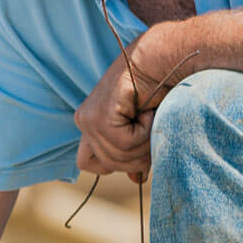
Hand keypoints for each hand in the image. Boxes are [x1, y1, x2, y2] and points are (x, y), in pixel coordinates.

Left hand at [73, 52, 154, 180]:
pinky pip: (125, 143)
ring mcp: (88, 119)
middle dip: (137, 157)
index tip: (137, 149)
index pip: (88, 164)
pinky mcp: (99, 115)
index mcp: (89, 125)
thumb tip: (137, 180)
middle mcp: (83, 122)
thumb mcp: (143, 129)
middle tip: (151, 132)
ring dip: (145, 143)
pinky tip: (146, 111)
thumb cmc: (155, 91)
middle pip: (109, 166)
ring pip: (119, 157)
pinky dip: (144, 132)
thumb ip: (135, 153)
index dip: (115, 163)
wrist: (158, 61)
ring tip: (150, 118)